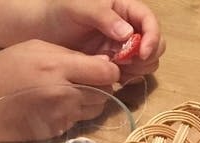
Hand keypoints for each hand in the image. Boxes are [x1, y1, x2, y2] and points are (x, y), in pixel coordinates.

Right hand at [0, 40, 120, 142]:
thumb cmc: (2, 70)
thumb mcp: (34, 49)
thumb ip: (69, 55)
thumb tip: (101, 63)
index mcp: (58, 68)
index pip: (106, 73)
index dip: (109, 70)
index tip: (102, 68)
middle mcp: (65, 95)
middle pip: (105, 92)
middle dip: (102, 85)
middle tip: (86, 80)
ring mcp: (62, 117)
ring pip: (96, 109)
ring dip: (91, 101)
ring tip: (70, 92)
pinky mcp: (58, 132)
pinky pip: (79, 121)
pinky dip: (75, 113)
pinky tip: (56, 106)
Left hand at [36, 0, 164, 81]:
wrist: (43, 29)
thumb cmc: (60, 11)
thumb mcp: (79, 7)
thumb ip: (103, 17)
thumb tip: (128, 34)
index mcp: (125, 9)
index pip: (150, 21)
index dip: (152, 37)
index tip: (143, 52)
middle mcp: (130, 28)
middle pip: (156, 43)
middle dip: (147, 56)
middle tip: (127, 63)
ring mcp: (124, 48)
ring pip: (148, 61)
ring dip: (139, 69)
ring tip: (117, 68)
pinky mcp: (117, 64)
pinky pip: (133, 74)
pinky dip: (128, 78)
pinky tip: (113, 75)